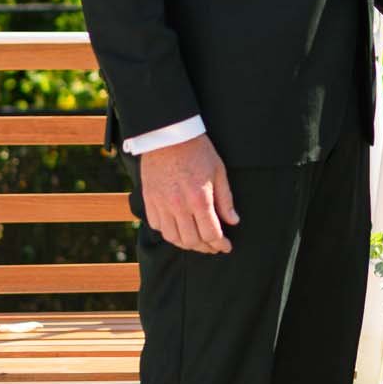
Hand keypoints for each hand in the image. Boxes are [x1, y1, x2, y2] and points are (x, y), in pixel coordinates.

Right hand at [138, 134, 238, 254]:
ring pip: (173, 238)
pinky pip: (157, 226)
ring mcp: (161, 205)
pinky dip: (168, 232)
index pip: (211, 234)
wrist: (167, 135)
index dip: (220, 244)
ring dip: (187, 244)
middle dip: (206, 248)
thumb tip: (233, 221)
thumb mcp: (219, 171)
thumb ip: (225, 199)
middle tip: (214, 247)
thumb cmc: (197, 150)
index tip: (226, 247)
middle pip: (192, 240)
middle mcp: (179, 206)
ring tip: (197, 241)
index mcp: (199, 199)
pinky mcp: (149, 201)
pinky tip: (178, 229)